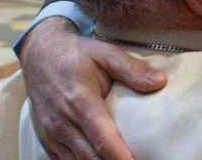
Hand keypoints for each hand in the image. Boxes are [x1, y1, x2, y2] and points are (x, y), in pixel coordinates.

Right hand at [19, 17, 166, 158]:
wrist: (40, 54)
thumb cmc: (77, 54)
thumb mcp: (105, 53)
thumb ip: (132, 68)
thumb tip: (161, 82)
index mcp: (81, 102)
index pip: (103, 140)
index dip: (121, 158)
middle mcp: (63, 122)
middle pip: (90, 158)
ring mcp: (52, 134)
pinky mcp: (46, 140)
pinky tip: (101, 159)